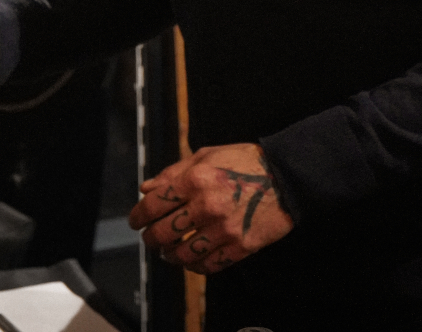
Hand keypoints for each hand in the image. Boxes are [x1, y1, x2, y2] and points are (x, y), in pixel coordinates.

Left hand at [129, 143, 293, 274]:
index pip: (153, 205)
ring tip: (169, 252)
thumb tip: (146, 187)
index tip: (136, 221)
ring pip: (182, 254)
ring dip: (170, 256)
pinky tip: (192, 260)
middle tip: (150, 239)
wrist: (285, 176)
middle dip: (150, 240)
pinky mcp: (239, 247)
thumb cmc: (245, 162)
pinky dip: (194, 266)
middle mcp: (205, 205)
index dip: (138, 216)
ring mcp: (222, 229)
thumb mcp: (206, 155)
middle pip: (163, 234)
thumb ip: (173, 172)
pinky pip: (208, 266)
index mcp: (194, 179)